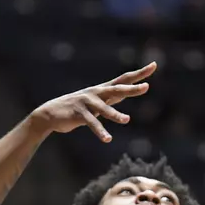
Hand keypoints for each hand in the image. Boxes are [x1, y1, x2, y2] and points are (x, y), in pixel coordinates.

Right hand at [31, 65, 155, 142]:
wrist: (50, 113)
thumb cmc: (77, 109)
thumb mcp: (97, 103)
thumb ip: (111, 98)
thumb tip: (125, 93)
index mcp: (102, 90)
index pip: (124, 80)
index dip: (139, 74)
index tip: (154, 65)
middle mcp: (96, 93)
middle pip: (117, 88)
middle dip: (132, 88)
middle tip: (146, 87)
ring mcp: (87, 102)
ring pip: (104, 108)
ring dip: (115, 114)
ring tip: (127, 120)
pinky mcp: (79, 114)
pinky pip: (92, 123)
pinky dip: (100, 131)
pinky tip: (108, 139)